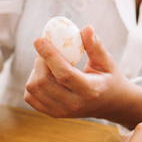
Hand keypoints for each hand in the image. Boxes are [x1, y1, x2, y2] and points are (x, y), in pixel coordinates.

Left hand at [24, 25, 141, 125]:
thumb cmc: (109, 78)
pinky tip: (46, 75)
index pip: (64, 74)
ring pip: (33, 89)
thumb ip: (95, 46)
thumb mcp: (107, 62)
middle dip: (40, 61)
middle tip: (46, 49)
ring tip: (47, 63)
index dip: (49, 55)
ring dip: (36, 71)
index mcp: (90, 91)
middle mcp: (74, 104)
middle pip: (44, 82)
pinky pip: (30, 97)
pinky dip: (32, 82)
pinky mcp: (53, 113)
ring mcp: (62, 111)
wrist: (111, 104)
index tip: (39, 40)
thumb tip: (86, 28)